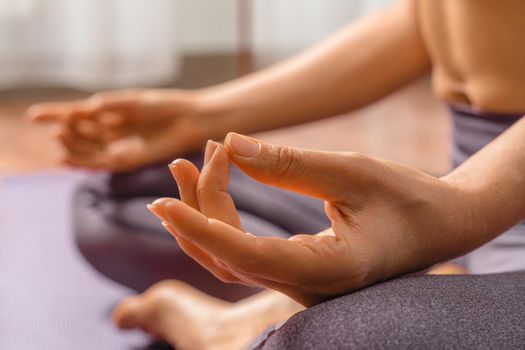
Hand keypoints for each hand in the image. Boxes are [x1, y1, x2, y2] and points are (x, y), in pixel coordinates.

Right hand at [27, 89, 207, 171]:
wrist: (189, 119)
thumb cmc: (165, 105)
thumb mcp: (133, 101)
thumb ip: (110, 104)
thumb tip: (85, 109)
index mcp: (111, 114)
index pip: (78, 115)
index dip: (56, 115)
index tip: (34, 115)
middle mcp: (112, 132)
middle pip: (80, 134)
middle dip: (65, 131)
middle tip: (57, 128)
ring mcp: (120, 146)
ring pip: (87, 150)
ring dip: (71, 146)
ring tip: (58, 138)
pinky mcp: (129, 160)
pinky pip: (100, 163)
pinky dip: (83, 161)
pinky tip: (66, 157)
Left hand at [148, 134, 472, 305]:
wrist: (443, 224)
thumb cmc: (411, 199)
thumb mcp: (355, 171)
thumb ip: (291, 163)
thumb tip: (232, 145)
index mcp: (329, 271)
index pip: (247, 257)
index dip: (201, 228)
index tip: (162, 202)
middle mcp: (309, 288)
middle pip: (231, 256)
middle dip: (201, 207)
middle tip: (192, 157)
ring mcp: (302, 284)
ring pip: (233, 258)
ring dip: (207, 214)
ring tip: (194, 165)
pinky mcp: (299, 271)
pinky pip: (247, 253)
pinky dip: (226, 220)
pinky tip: (220, 186)